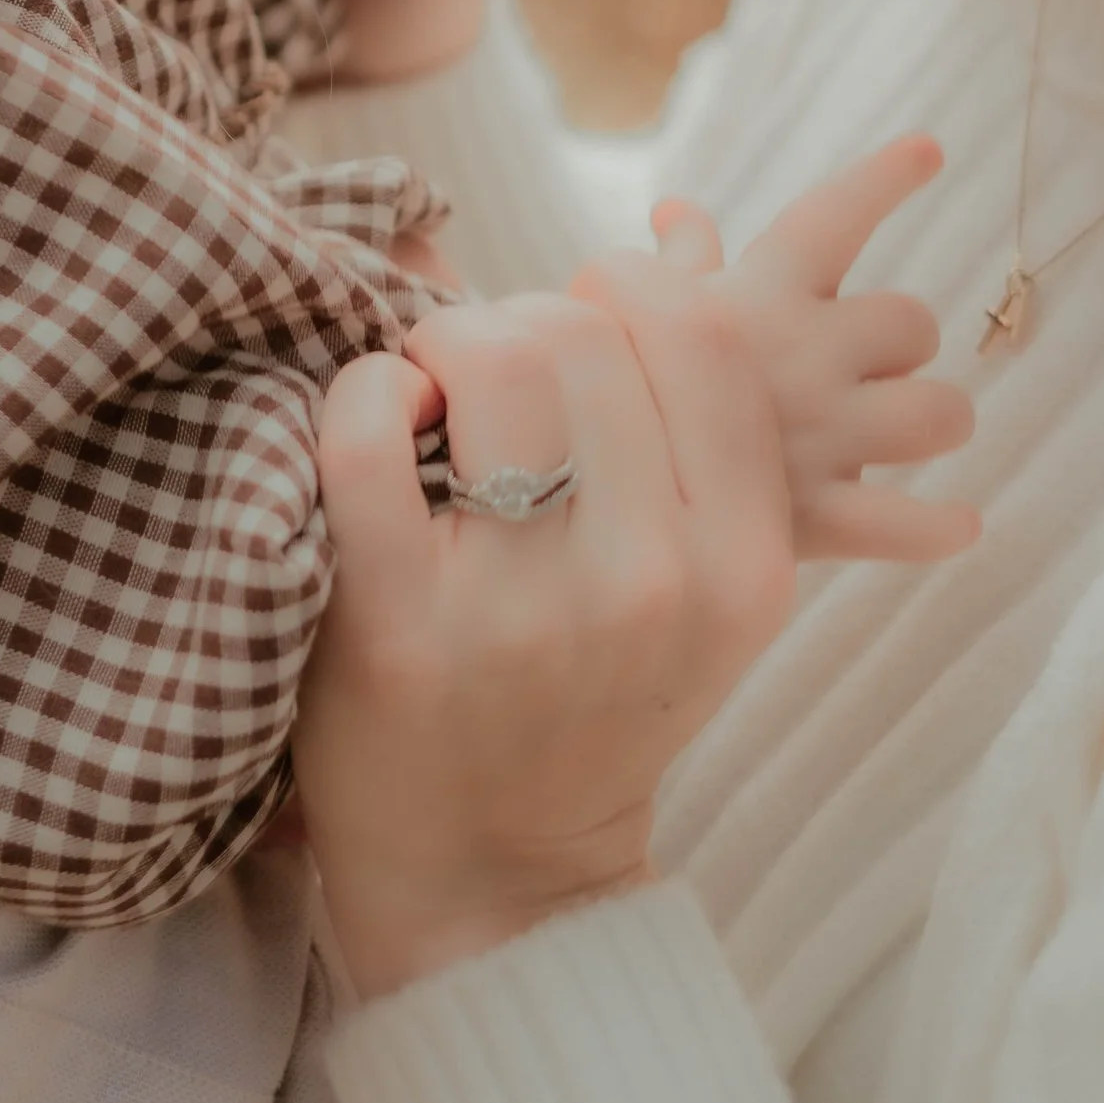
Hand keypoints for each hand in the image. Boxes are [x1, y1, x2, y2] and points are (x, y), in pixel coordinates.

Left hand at [296, 285, 797, 1000]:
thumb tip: (671, 226)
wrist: (497, 876)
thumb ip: (701, 430)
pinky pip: (369, 423)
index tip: (587, 326)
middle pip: (585, 330)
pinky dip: (362, 389)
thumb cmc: (592, 695)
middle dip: (524, 317)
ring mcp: (522, 611)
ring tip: (437, 396)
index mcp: (741, 569)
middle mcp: (650, 588)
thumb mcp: (703, 584)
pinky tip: (379, 424)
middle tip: (493, 374)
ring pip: (492, 354)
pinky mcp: (396, 627)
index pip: (706, 335)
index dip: (633, 292)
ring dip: (445, 341)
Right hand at [575, 140, 979, 563]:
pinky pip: (906, 523)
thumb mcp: (630, 306)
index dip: (884, 178)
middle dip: (903, 340)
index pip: (832, 215)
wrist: (572, 488)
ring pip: (935, 415)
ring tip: (913, 426)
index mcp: (758, 294)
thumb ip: (676, 261)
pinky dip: (938, 526)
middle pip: (912, 322)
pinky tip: (958, 523)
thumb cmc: (604, 381)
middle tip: (871, 359)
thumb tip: (681, 210)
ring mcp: (819, 436)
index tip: (928, 149)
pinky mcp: (818, 516)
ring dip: (934, 418)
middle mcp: (803, 356)